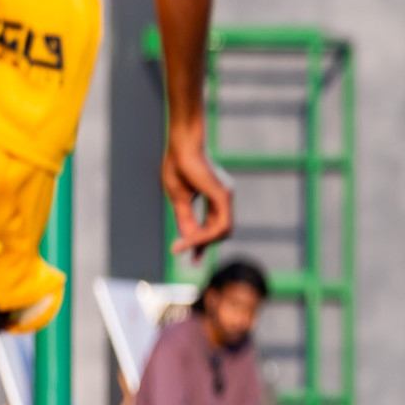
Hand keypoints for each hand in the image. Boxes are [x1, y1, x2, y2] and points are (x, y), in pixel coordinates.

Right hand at [162, 123, 232, 260]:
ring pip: (221, 231)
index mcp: (216, 196)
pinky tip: (191, 240)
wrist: (181, 146)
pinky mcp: (224, 196)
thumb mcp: (179, 198)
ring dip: (202, 242)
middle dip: (203, 245)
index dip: (203, 242)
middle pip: (220, 231)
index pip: (214, 225)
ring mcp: (227, 197)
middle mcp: (225, 197)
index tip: (193, 258)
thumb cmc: (178, 165)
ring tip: (183, 246)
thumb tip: (187, 240)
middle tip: (187, 256)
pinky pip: (219, 226)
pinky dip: (206, 236)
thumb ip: (185, 218)